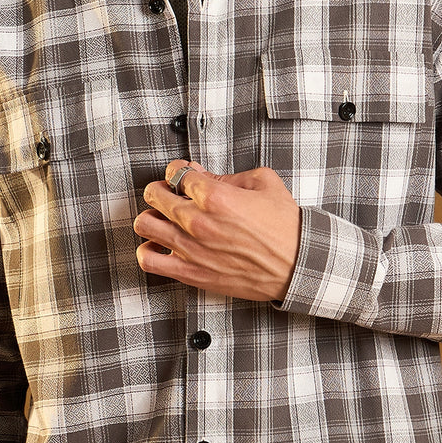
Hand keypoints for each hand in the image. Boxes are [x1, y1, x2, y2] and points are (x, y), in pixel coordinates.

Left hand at [134, 161, 300, 301]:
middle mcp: (197, 222)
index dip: (179, 170)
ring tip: (164, 218)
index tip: (183, 175)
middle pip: (154, 194)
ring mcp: (190, 249)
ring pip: (144, 224)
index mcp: (215, 196)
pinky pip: (149, 259)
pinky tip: (160, 244)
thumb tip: (201, 174)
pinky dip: (148, 249)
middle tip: (171, 193)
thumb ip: (228, 175)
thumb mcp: (263, 183)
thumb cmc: (284, 227)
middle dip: (162, 189)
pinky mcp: (190, 272)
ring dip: (151, 216)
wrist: (297, 265)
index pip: (177, 173)